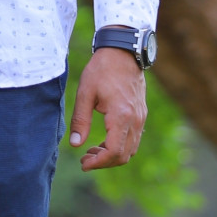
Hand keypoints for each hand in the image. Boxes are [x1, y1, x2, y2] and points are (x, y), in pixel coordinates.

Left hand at [69, 47, 146, 170]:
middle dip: (103, 162)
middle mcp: (135, 120)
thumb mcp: (85, 93)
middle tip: (84, 159)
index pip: (113, 152)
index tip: (83, 164)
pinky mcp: (141, 114)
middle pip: (124, 156)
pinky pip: (133, 139)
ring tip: (91, 151)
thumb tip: (75, 145)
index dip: (98, 162)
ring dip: (111, 156)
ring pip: (130, 150)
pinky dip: (119, 147)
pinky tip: (103, 142)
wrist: (123, 52)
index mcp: (121, 116)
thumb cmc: (102, 70)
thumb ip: (80, 120)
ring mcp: (140, 118)